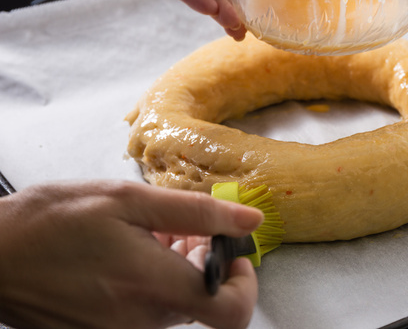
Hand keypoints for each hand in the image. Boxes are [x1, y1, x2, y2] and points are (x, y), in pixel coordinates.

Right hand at [0, 181, 263, 328]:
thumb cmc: (49, 223)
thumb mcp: (127, 200)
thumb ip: (197, 212)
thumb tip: (249, 218)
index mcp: (153, 286)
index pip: (232, 310)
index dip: (245, 281)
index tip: (232, 251)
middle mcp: (141, 320)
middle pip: (204, 300)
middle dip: (204, 261)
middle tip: (177, 229)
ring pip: (176, 303)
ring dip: (176, 268)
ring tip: (146, 235)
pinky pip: (148, 311)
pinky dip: (151, 282)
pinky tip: (128, 253)